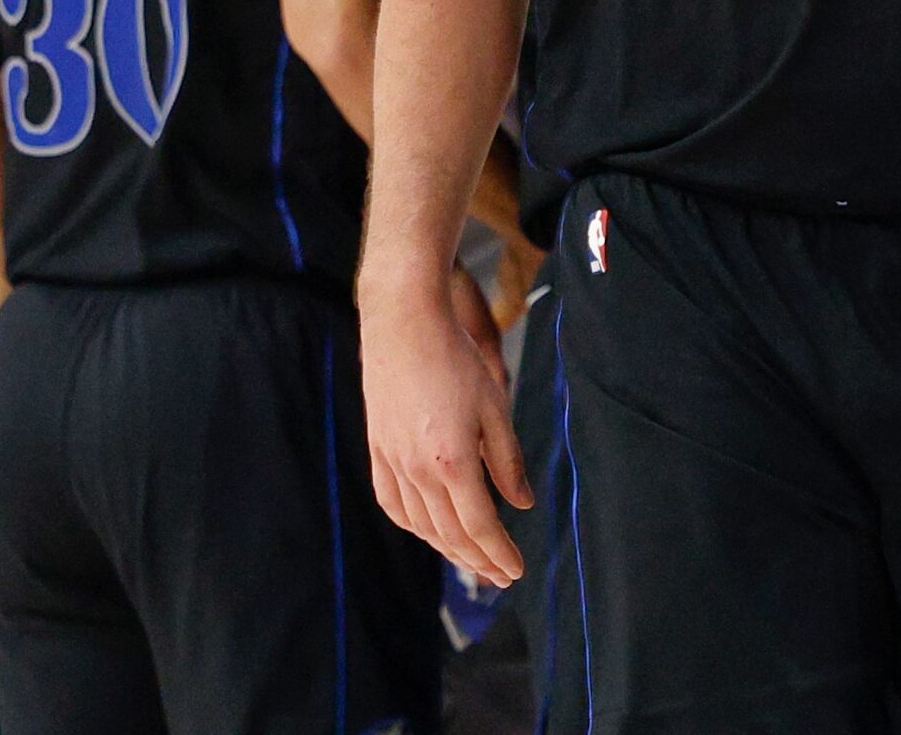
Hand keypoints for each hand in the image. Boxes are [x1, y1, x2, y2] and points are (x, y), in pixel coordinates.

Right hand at [362, 279, 531, 587]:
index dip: (499, 554)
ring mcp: (392, 462)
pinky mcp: (378, 450)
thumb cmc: (455, 359)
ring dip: (448, 549)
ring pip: (421, 525)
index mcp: (452, 461)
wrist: (403, 324)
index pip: (479, 526)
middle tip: (501, 575)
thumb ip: (507, 461)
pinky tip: (429, 530)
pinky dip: (415, 526)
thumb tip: (522, 504)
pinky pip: (394, 504)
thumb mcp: (495, 407)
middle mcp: (417, 470)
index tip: (516, 570)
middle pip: (450, 533)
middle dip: (478, 560)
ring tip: (472, 560)